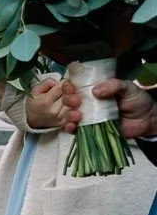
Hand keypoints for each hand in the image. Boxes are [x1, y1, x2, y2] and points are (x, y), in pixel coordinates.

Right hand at [30, 75, 156, 137]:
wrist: (146, 120)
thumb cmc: (137, 101)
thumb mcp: (128, 88)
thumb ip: (114, 85)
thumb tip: (95, 90)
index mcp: (94, 89)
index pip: (76, 85)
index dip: (69, 85)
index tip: (71, 87)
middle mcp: (88, 102)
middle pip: (68, 99)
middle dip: (68, 100)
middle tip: (76, 101)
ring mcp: (88, 116)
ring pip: (69, 114)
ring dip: (68, 114)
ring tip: (77, 116)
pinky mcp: (89, 129)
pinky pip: (74, 130)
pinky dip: (70, 128)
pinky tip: (72, 126)